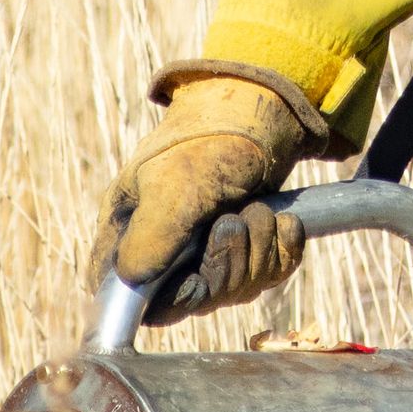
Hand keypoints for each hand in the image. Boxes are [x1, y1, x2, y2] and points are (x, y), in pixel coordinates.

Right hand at [97, 66, 328, 325]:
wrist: (260, 110)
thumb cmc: (206, 140)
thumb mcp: (175, 183)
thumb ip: (153, 233)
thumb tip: (130, 279)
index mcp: (129, 234)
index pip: (131, 300)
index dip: (168, 301)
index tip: (197, 279)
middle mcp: (164, 249)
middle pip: (196, 300)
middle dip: (228, 263)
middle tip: (235, 217)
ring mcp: (206, 251)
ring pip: (237, 290)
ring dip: (259, 248)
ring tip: (256, 206)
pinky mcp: (246, 249)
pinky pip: (270, 275)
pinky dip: (282, 249)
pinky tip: (283, 220)